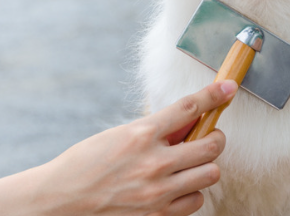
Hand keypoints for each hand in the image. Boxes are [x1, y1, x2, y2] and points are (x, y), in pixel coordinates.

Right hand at [29, 80, 237, 215]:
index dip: (214, 95)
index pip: (189, 108)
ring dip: (205, 166)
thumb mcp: (119, 135)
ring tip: (190, 164)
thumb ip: (154, 129)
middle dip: (215, 137)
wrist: (61, 200)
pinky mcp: (158, 215)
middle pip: (212, 144)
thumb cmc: (86, 164)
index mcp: (141, 134)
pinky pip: (196, 201)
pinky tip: (178, 187)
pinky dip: (192, 192)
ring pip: (211, 173)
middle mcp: (154, 162)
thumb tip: (188, 121)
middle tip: (208, 137)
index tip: (228, 88)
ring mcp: (158, 191)